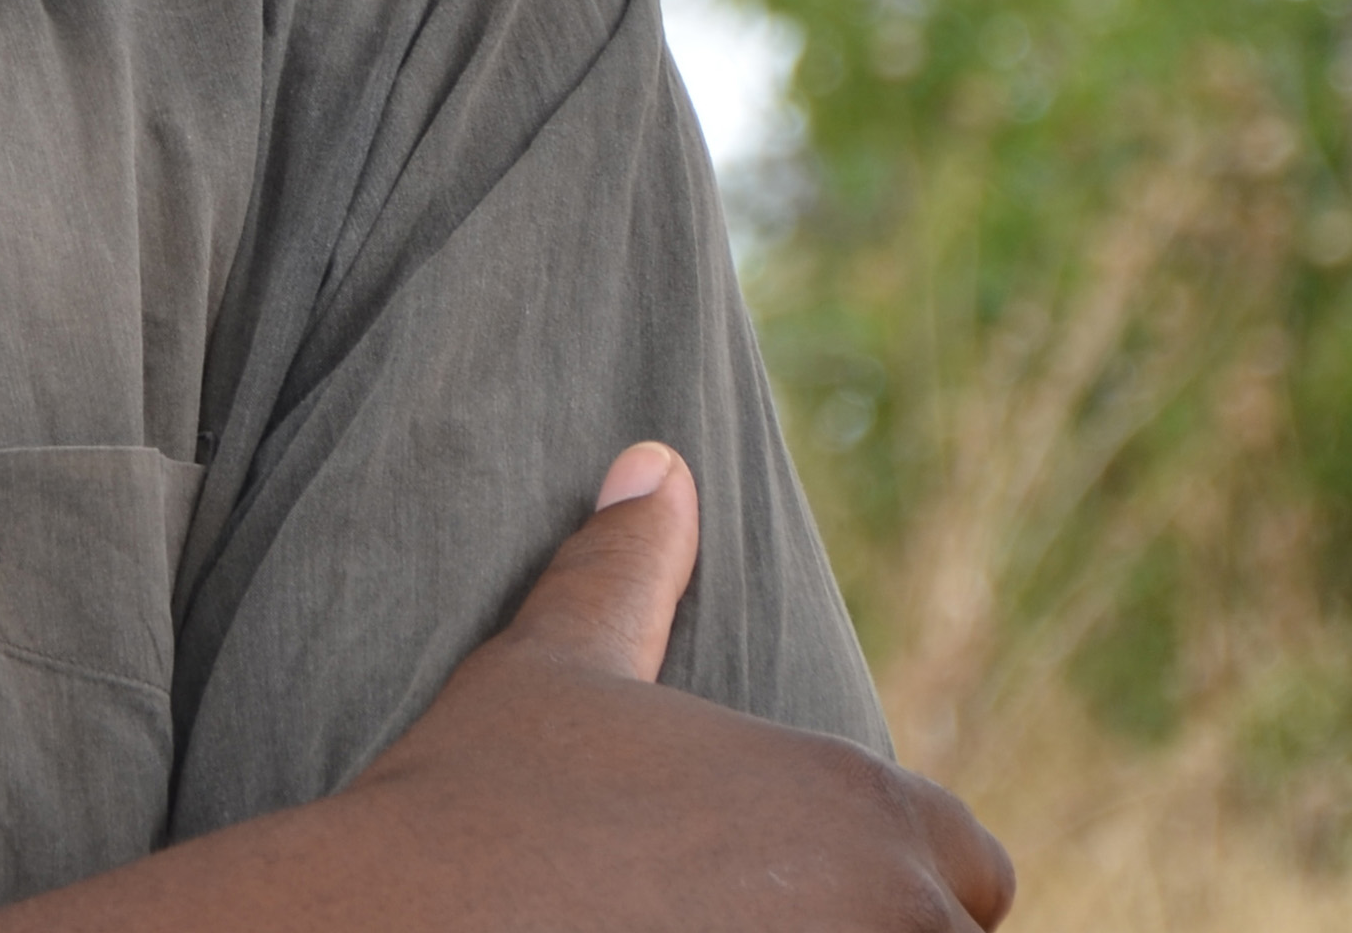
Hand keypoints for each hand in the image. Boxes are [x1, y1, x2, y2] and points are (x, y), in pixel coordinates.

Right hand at [341, 442, 1013, 928]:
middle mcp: (893, 916)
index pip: (968, 870)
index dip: (884, 885)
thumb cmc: (471, 806)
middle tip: (726, 925)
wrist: (383, 929)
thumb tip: (652, 464)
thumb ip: (625, 567)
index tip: (779, 899)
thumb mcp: (553, 669)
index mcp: (862, 808)